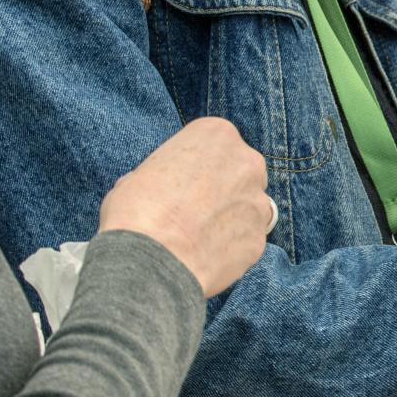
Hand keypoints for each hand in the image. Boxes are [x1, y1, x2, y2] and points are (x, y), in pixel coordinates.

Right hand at [98, 117, 271, 296]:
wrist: (151, 262)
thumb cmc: (136, 212)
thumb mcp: (137, 177)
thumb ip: (161, 175)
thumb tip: (156, 188)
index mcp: (217, 134)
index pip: (213, 144)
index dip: (195, 165)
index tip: (180, 182)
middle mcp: (247, 162)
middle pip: (238, 172)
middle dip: (221, 188)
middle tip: (193, 209)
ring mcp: (258, 202)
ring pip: (248, 206)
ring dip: (230, 218)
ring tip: (198, 237)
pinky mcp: (260, 238)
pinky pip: (246, 239)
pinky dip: (231, 247)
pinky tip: (205, 257)